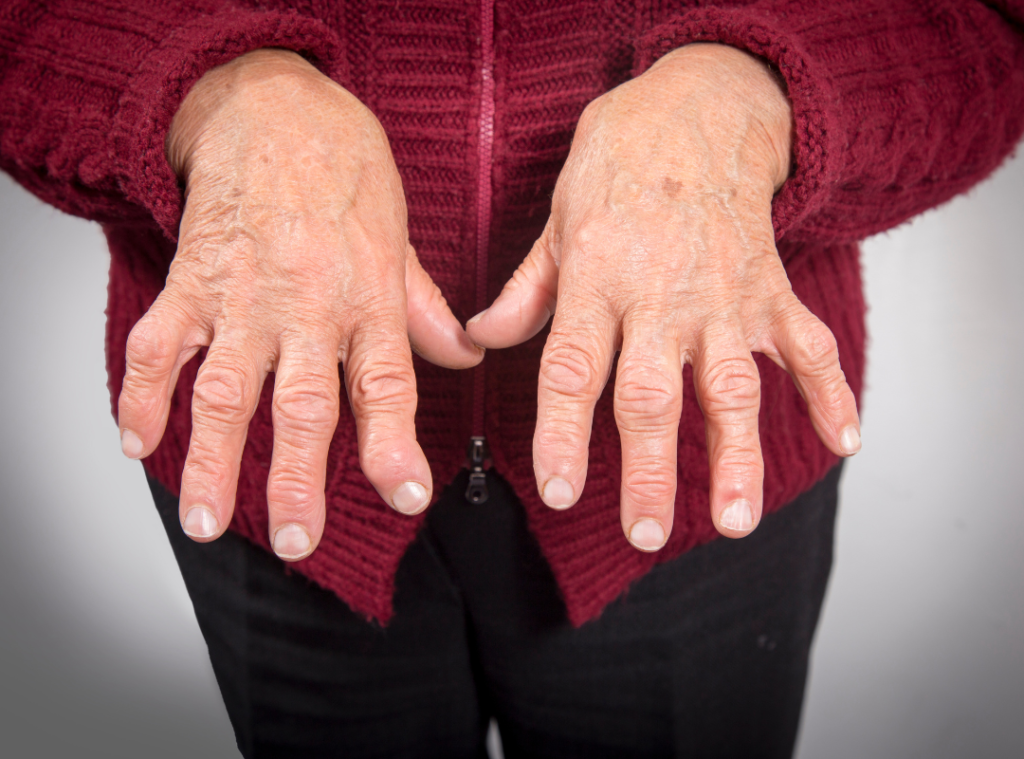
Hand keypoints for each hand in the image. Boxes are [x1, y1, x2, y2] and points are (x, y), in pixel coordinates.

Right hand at [117, 50, 481, 559]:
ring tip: (208, 520)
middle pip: (303, 406)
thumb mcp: (401, 240)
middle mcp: (308, 306)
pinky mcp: (191, 280)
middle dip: (297, 480)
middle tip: (296, 541)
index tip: (407, 496)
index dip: (395, 447)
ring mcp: (243, 296)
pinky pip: (161, 345)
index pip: (386, 387)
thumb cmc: (346, 173)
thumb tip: (466, 357)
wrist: (275, 105)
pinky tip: (138, 442)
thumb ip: (426, 310)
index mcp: (368, 300)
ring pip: (225, 390)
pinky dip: (142, 394)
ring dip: (213, 460)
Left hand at [468, 43, 859, 549]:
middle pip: (651, 396)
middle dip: (647, 471)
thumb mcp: (557, 219)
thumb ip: (527, 290)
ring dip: (737, 456)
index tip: (558, 492)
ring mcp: (723, 296)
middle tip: (645, 533)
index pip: (572, 370)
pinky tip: (845, 441)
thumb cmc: (619, 163)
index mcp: (598, 280)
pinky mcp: (770, 289)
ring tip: (734, 521)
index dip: (562, 435)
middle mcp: (660, 297)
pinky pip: (807, 345)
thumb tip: (481, 338)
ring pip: (731, 388)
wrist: (698, 107)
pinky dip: (831, 391)